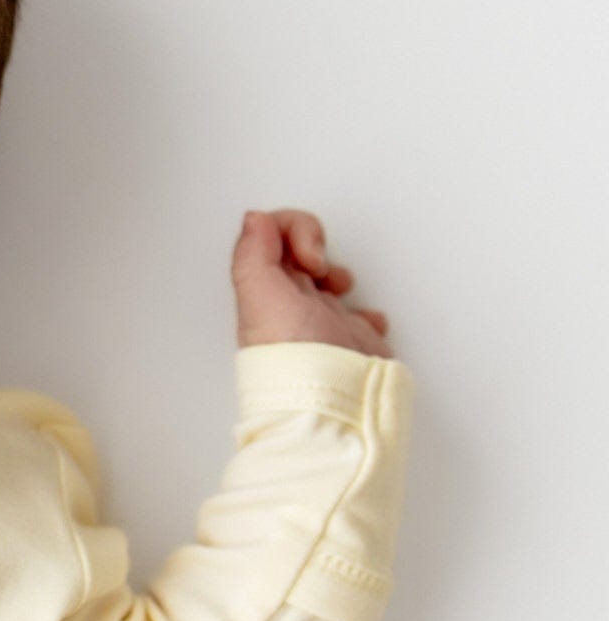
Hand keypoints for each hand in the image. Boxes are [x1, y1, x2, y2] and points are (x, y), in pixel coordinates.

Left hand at [232, 208, 394, 357]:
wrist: (334, 402)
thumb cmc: (298, 354)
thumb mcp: (263, 295)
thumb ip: (253, 254)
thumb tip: (254, 218)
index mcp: (265, 289)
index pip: (272, 235)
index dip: (296, 231)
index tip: (310, 257)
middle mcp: (289, 304)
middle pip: (301, 252)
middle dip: (318, 249)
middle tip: (323, 272)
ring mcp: (322, 323)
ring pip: (330, 281)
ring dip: (341, 277)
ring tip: (343, 294)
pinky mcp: (351, 342)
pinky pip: (361, 317)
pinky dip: (367, 314)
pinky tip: (365, 325)